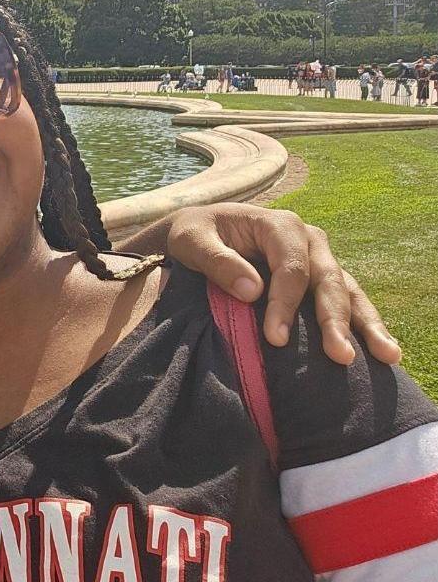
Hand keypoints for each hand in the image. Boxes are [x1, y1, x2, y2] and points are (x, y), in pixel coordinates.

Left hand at [164, 203, 400, 366]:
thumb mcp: (191, 241)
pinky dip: (363, 323)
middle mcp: (308, 239)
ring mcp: (318, 258)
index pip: (291, 268)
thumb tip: (253, 291)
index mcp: (279, 225)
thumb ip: (217, 262)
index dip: (285, 304)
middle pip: (327, 280)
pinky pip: (346, 299)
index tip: (274, 339)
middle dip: (335, 319)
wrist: (198, 232)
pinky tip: (383, 349)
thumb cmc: (194, 234)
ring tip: (388, 355)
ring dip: (365, 324)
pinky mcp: (319, 278)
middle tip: (339, 356)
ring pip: (347, 290)